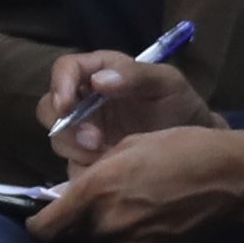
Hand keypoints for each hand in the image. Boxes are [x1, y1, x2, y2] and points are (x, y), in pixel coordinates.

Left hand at [41, 124, 243, 242]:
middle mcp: (109, 224)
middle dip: (78, 228)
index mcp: (97, 190)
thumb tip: (72, 196)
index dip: (40, 226)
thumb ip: (95, 174)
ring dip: (106, 238)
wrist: (233, 176)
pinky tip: (151, 227)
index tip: (45, 221)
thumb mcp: (129, 147)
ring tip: (129, 217)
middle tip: (98, 210)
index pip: (45, 228)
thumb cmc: (181, 148)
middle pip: (73, 240)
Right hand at [42, 46, 221, 160]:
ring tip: (108, 156)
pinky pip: (72, 166)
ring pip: (58, 139)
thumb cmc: (179, 104)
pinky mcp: (88, 159)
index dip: (60, 84)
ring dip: (76, 151)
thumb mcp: (166, 83)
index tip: (67, 105)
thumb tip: (99, 81)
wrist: (193, 145)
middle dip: (66, 126)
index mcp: (100, 71)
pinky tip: (108, 174)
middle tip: (94, 141)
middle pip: (50, 107)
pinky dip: (85, 172)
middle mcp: (85, 100)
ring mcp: (84, 131)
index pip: (65, 68)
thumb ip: (136, 76)